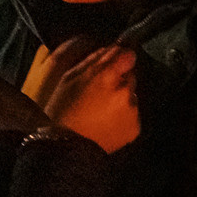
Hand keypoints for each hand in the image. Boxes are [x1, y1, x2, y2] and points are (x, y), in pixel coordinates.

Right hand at [23, 37, 139, 152]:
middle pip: (129, 75)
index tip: (113, 62)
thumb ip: (94, 60)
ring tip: (98, 111)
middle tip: (96, 93)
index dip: (119, 57)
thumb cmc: (62, 112)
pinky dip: (122, 116)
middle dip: (117, 80)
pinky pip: (132, 113)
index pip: (127, 54)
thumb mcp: (70, 77)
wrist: (65, 147)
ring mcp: (131, 110)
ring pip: (131, 95)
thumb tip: (111, 48)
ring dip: (120, 98)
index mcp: (106, 76)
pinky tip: (104, 121)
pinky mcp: (134, 126)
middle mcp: (123, 91)